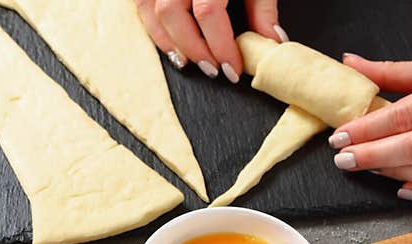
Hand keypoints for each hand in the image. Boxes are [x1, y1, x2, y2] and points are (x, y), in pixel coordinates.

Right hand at [134, 0, 287, 81]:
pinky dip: (153, 27)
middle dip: (194, 49)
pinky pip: (141, 3)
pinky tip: (170, 42)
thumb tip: (270, 41)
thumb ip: (263, 4)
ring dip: (169, 42)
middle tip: (214, 69)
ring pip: (151, 10)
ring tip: (189, 61)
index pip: (208, 12)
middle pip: (174, 14)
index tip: (233, 68)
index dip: (220, 45)